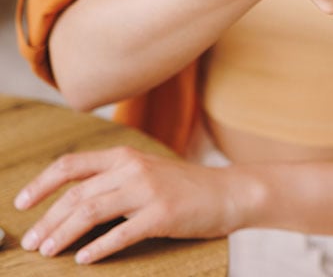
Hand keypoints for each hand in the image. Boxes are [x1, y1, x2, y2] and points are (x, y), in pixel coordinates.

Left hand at [14, 147, 248, 263]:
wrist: (229, 192)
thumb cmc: (185, 187)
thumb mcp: (147, 172)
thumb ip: (114, 179)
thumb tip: (71, 203)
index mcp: (125, 156)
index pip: (71, 164)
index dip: (41, 184)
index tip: (20, 204)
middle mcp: (133, 169)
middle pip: (76, 194)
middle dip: (47, 220)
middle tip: (31, 242)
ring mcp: (148, 191)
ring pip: (91, 212)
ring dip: (63, 234)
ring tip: (47, 252)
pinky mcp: (162, 215)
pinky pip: (121, 233)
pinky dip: (97, 248)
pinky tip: (84, 259)